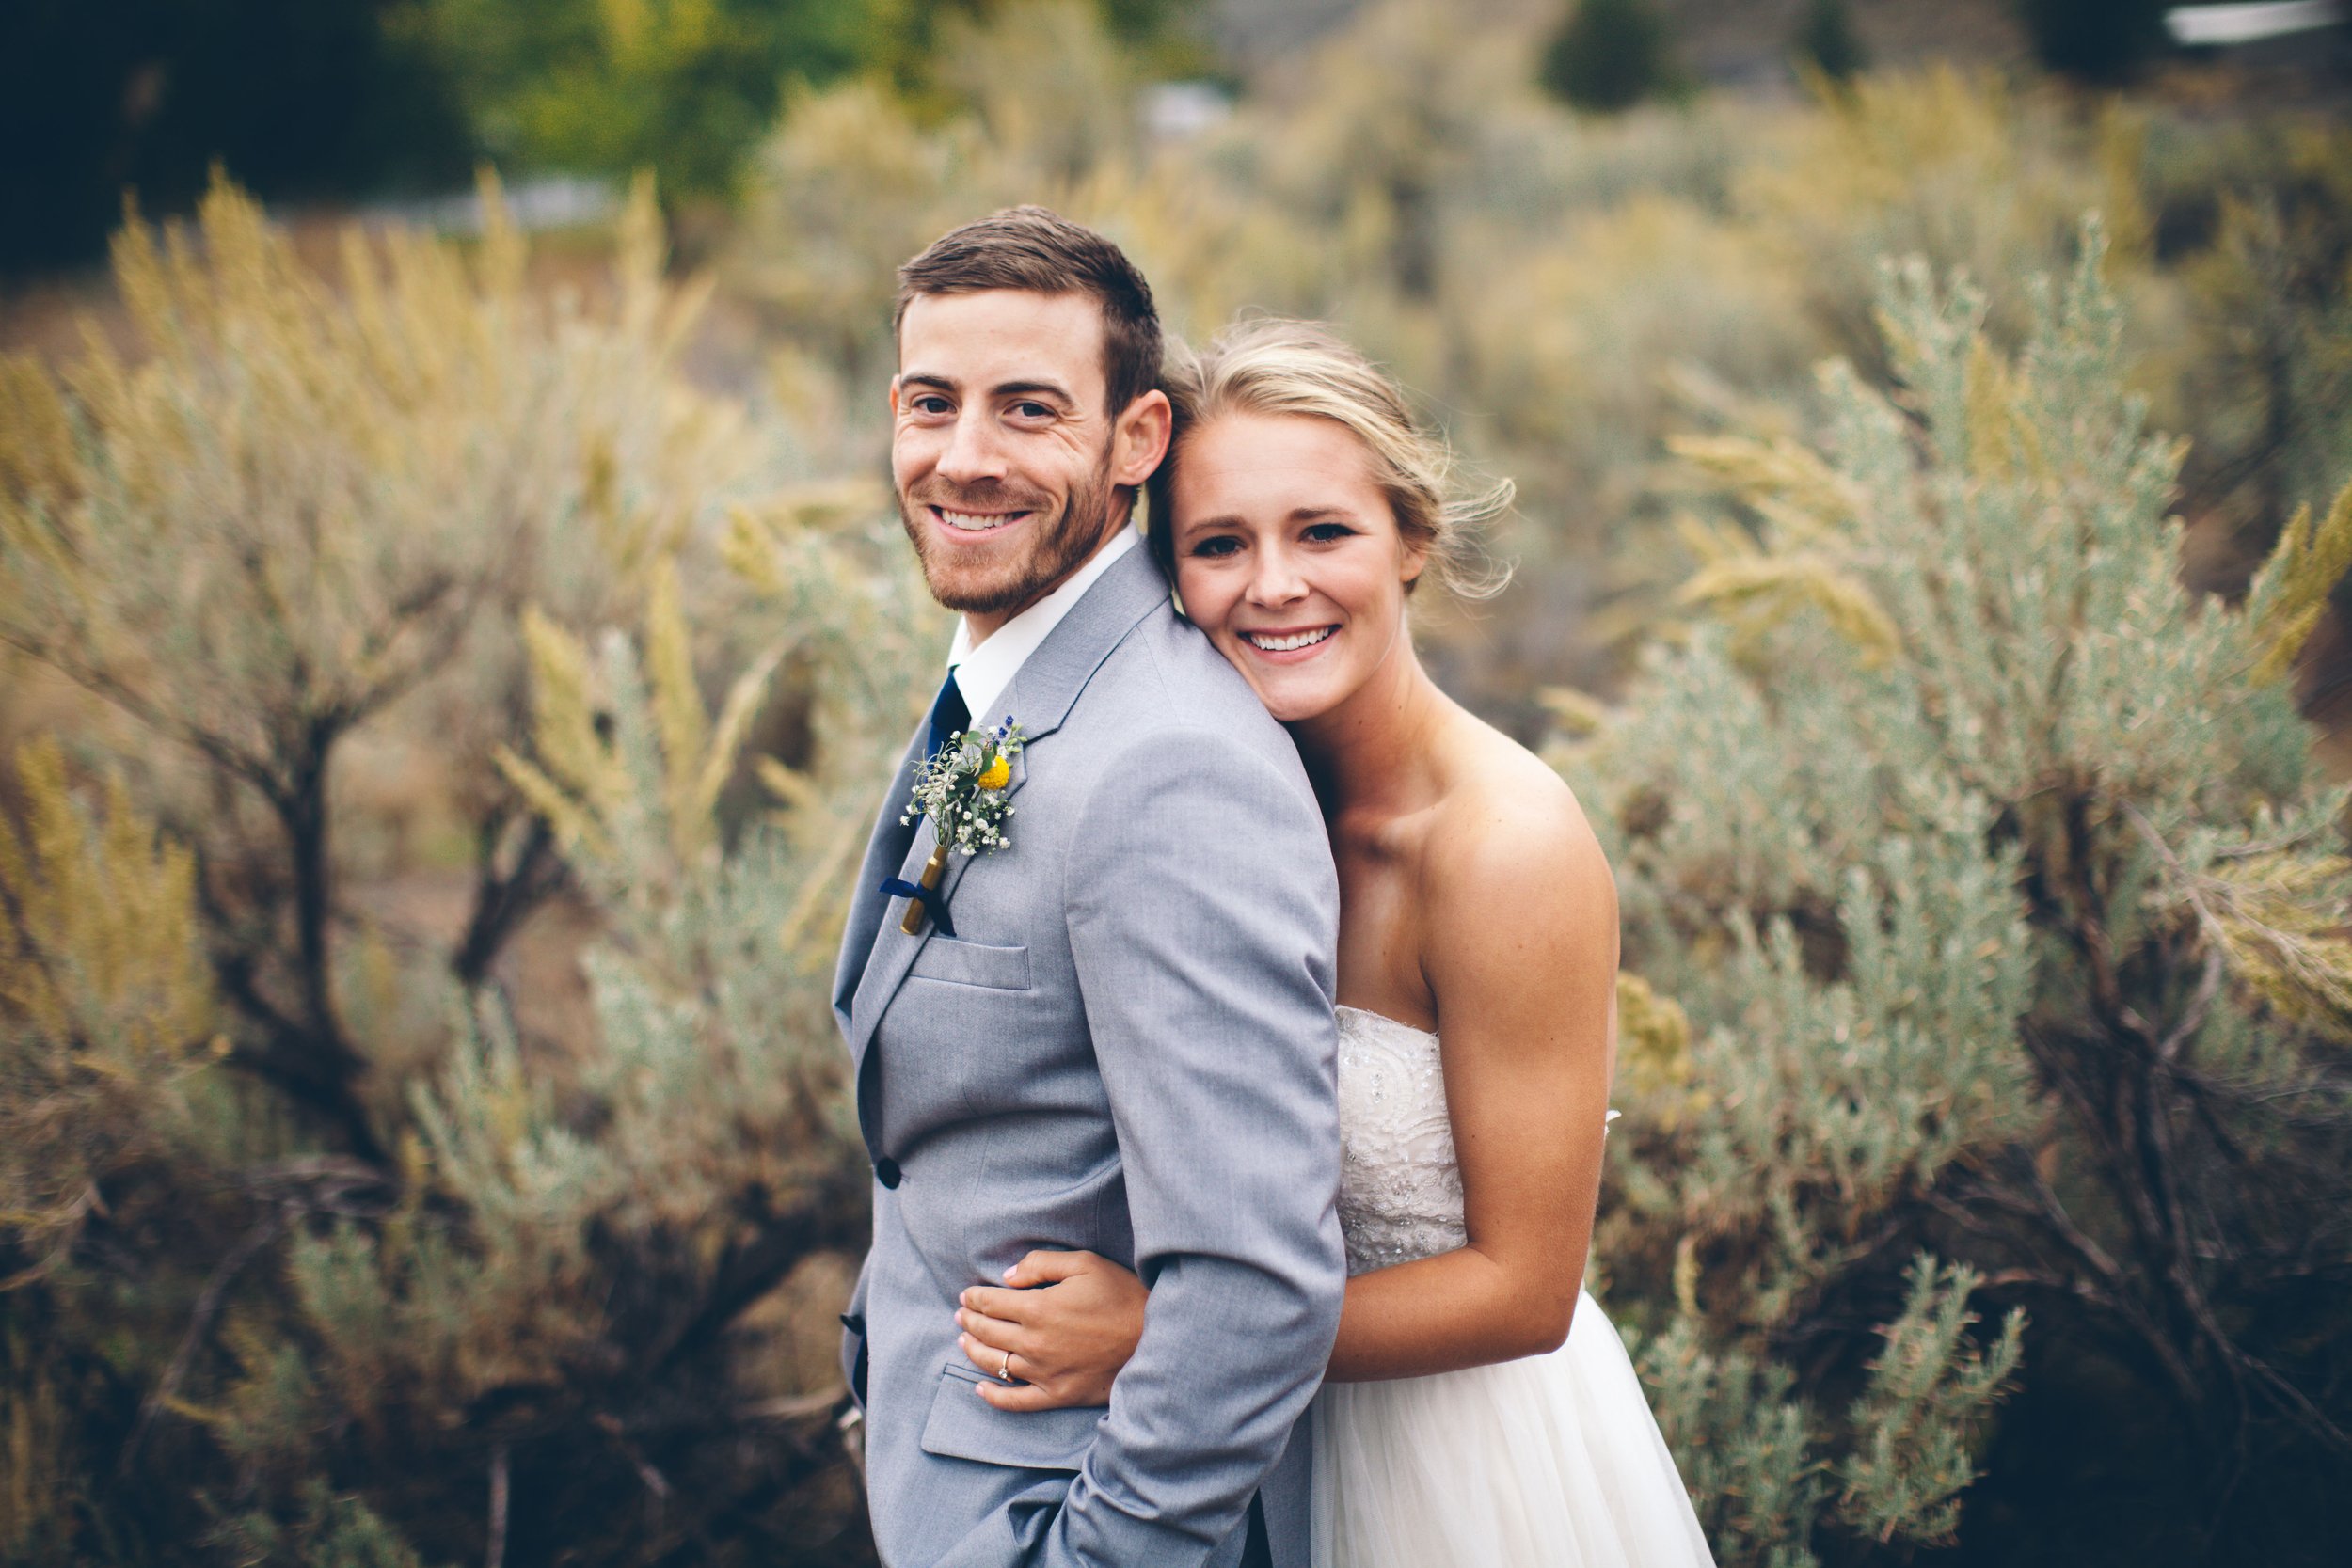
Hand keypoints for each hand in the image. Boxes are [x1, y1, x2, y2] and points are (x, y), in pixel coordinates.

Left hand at [955, 1250, 1146, 1411]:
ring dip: (974, 1351)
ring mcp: (1044, 1373)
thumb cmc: (1121, 1296)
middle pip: (988, 1332)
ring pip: (995, 1364)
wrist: (1154, 1338)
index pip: (992, 1303)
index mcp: (1038, 1309)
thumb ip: (1041, 1264)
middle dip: (970, 1320)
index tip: (967, 1294)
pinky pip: (1016, 1402)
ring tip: (965, 1340)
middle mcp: (1034, 1343)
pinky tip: (981, 1388)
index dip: (975, 1297)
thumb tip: (1007, 1277)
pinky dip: (994, 1396)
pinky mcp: (1057, 1395)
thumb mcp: (1085, 1264)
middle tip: (961, 1314)